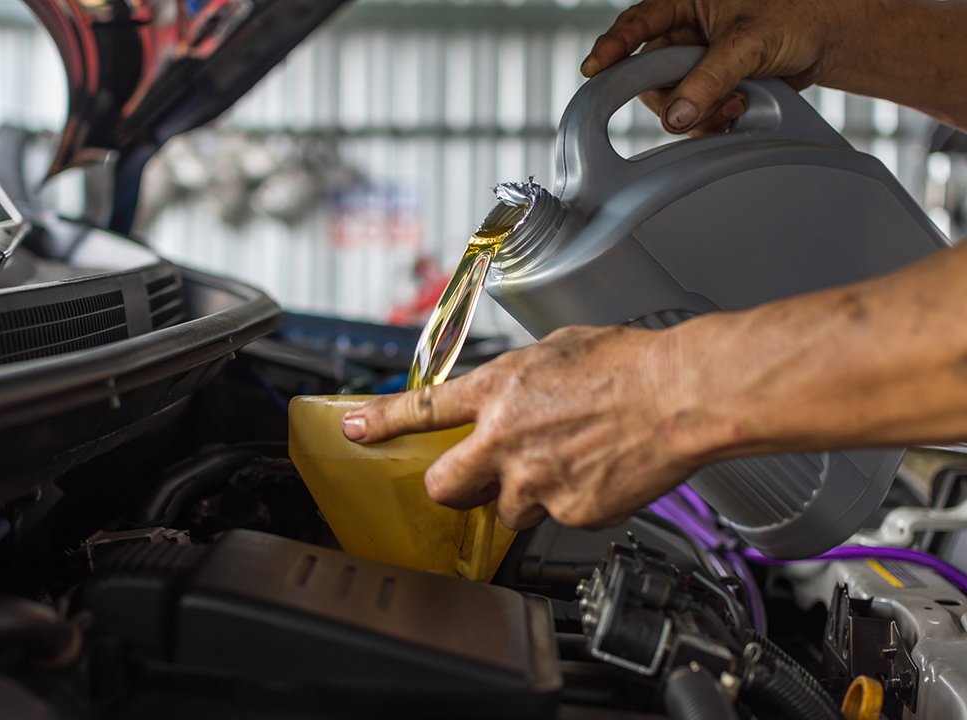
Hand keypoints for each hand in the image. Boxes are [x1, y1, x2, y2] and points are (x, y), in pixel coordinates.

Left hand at [341, 325, 717, 530]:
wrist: (678, 395)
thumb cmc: (627, 364)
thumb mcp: (556, 349)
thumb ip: (519, 376)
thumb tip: (511, 386)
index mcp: (498, 390)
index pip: (420, 410)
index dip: (379, 423)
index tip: (355, 431)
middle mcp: (504, 440)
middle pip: (445, 487)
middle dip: (454, 487)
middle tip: (474, 478)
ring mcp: (534, 482)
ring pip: (505, 510)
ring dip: (522, 496)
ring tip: (562, 468)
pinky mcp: (569, 513)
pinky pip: (557, 519)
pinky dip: (570, 504)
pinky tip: (596, 476)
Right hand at [581, 0, 841, 134]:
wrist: (829, 36)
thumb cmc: (796, 14)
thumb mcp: (749, 41)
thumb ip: (710, 78)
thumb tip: (677, 115)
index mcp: (683, 2)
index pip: (636, 24)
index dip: (612, 48)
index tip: (594, 70)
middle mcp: (683, 31)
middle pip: (650, 74)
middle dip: (675, 96)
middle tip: (701, 106)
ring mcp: (694, 61)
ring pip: (671, 99)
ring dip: (697, 112)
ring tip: (734, 106)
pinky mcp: (708, 86)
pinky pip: (691, 111)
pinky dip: (709, 121)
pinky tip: (734, 113)